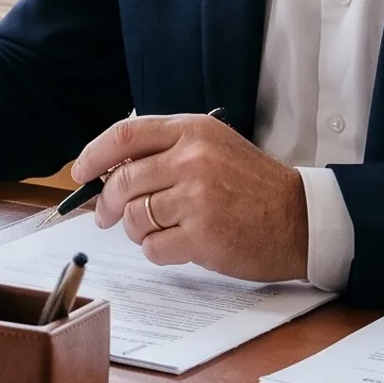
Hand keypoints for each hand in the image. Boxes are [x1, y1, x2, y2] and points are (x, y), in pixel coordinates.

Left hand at [72, 114, 308, 281]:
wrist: (302, 219)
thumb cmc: (254, 186)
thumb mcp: (214, 148)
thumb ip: (166, 151)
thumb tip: (108, 171)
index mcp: (193, 131)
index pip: (125, 134)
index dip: (93, 154)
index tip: (80, 172)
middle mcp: (193, 159)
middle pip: (122, 181)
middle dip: (108, 203)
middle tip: (108, 216)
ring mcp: (198, 198)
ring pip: (135, 217)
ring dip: (137, 230)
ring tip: (158, 230)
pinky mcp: (203, 235)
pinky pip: (154, 247)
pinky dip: (157, 251)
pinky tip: (178, 245)